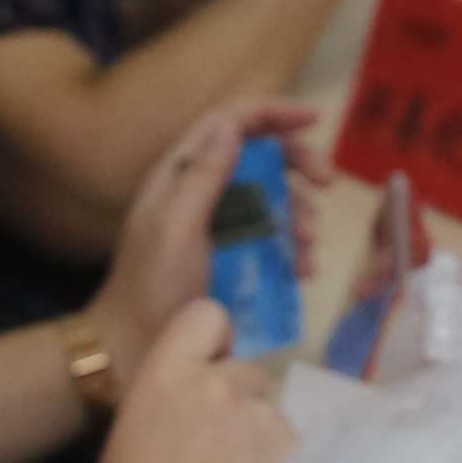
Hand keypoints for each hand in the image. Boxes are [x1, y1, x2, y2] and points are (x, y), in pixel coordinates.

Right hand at [81, 298, 293, 462]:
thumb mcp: (131, 443)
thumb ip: (169, 408)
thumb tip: (196, 408)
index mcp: (164, 378)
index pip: (206, 316)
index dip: (212, 343)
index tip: (208, 377)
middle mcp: (217, 384)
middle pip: (247, 374)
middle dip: (239, 407)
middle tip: (222, 462)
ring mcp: (262, 418)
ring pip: (273, 418)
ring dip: (264, 445)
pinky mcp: (297, 455)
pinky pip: (297, 452)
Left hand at [88, 99, 324, 388]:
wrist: (134, 350)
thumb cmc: (150, 287)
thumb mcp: (176, 228)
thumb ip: (203, 176)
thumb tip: (232, 124)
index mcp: (181, 174)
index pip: (229, 122)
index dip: (271, 112)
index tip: (314, 119)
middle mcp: (203, 193)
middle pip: (261, 157)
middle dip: (299, 164)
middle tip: (327, 183)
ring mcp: (220, 227)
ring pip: (275, 201)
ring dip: (300, 216)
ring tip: (307, 248)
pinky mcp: (235, 260)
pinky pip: (275, 242)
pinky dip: (294, 251)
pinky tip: (303, 272)